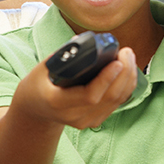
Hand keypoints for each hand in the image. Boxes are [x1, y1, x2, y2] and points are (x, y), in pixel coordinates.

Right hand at [16, 46, 137, 130]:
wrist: (35, 110)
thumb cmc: (38, 85)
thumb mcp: (42, 69)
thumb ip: (62, 56)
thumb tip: (84, 42)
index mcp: (58, 103)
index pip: (90, 95)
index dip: (106, 79)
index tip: (117, 61)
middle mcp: (74, 116)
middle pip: (109, 98)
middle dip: (124, 73)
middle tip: (126, 52)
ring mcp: (86, 121)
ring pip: (117, 100)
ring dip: (128, 77)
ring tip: (128, 56)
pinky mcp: (95, 121)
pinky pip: (117, 103)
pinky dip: (125, 86)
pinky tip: (127, 70)